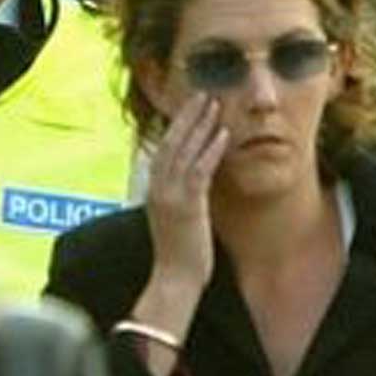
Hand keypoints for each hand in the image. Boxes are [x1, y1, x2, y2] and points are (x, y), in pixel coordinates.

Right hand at [143, 90, 227, 302]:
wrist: (173, 280)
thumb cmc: (177, 257)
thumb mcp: (174, 221)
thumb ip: (180, 200)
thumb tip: (193, 188)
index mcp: (152, 192)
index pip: (162, 150)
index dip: (175, 127)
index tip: (190, 108)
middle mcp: (157, 189)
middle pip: (170, 143)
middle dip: (187, 117)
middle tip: (202, 94)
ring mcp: (170, 196)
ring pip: (184, 151)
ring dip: (200, 125)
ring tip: (215, 104)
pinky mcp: (187, 206)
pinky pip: (200, 170)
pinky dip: (211, 150)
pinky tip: (223, 134)